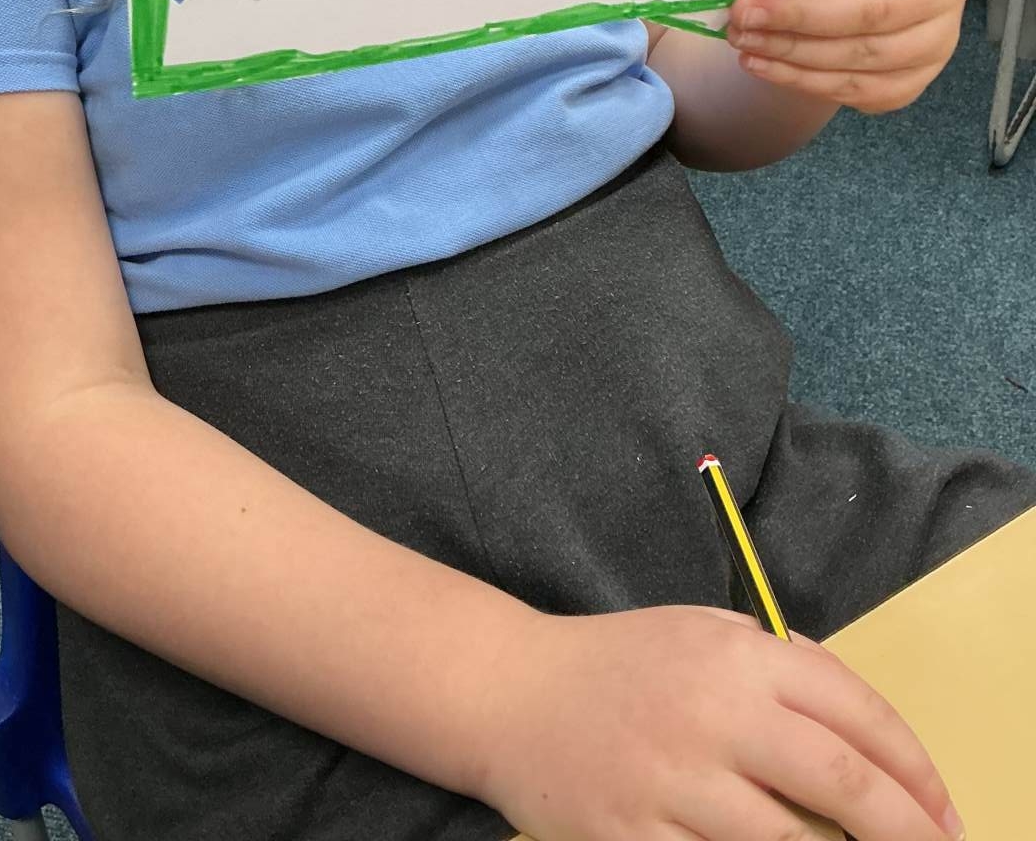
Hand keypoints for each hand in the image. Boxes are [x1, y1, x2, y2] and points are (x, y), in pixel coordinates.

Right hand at [480, 605, 962, 839]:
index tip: (944, 812)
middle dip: (908, 832)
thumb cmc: (619, 663)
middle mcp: (710, 712)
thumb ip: (778, 666)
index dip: (915, 771)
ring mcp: (671, 780)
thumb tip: (864, 728)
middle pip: (841, 783)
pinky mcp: (634, 837)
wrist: (510, 691)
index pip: (856, 713)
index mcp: (735, 654)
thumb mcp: (702, 632)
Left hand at [725, 0, 965, 113]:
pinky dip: (801, 79)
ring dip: (791, 50)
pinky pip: (855, 88)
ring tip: (745, 39)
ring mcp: (935, 39)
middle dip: (795, 13)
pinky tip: (762, 64)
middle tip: (743, 13)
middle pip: (869, 8)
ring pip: (860, 54)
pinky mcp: (914, 81)